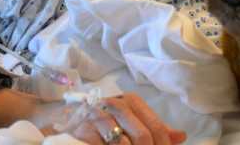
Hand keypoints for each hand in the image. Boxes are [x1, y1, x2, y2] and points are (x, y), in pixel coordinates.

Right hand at [40, 93, 186, 144]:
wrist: (58, 120)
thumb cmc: (97, 124)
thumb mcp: (126, 123)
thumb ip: (153, 129)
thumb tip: (181, 136)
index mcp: (131, 102)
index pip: (156, 128)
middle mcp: (115, 105)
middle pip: (143, 137)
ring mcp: (97, 116)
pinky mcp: (81, 129)